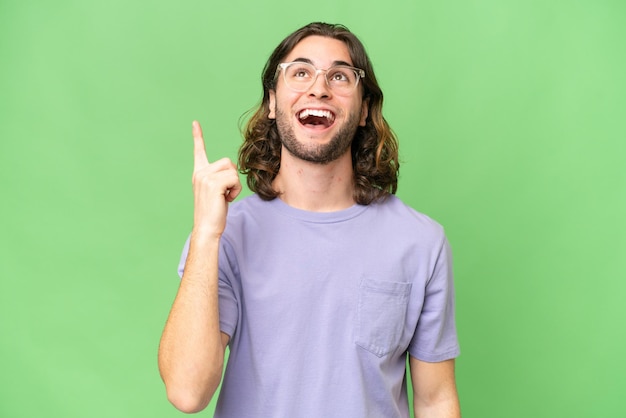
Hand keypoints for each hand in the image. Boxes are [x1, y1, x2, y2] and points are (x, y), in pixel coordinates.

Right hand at [191, 120, 241, 236]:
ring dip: (234, 185)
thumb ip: (219, 179)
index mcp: (199, 173)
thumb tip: (231, 173)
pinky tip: (226, 200)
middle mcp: (199, 173)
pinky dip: (235, 190)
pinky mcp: (213, 183)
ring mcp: (205, 177)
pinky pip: (234, 179)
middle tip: (224, 194)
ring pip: (232, 171)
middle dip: (232, 178)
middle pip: (227, 162)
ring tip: (225, 197)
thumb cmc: (214, 213)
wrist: (206, 228)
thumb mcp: (215, 192)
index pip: (199, 151)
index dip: (197, 136)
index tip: (195, 123)